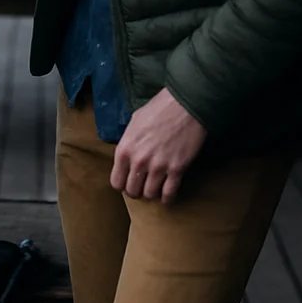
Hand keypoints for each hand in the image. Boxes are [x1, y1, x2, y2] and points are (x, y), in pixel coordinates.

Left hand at [110, 87, 206, 203]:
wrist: (185, 104)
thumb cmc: (159, 108)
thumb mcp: (134, 122)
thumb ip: (129, 142)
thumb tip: (129, 154)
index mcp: (124, 149)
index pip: (116, 182)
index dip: (123, 185)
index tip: (129, 183)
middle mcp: (139, 161)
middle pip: (132, 191)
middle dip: (137, 192)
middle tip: (143, 187)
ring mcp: (158, 166)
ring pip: (150, 194)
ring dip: (152, 194)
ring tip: (155, 189)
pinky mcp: (177, 169)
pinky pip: (169, 193)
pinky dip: (167, 198)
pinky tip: (167, 196)